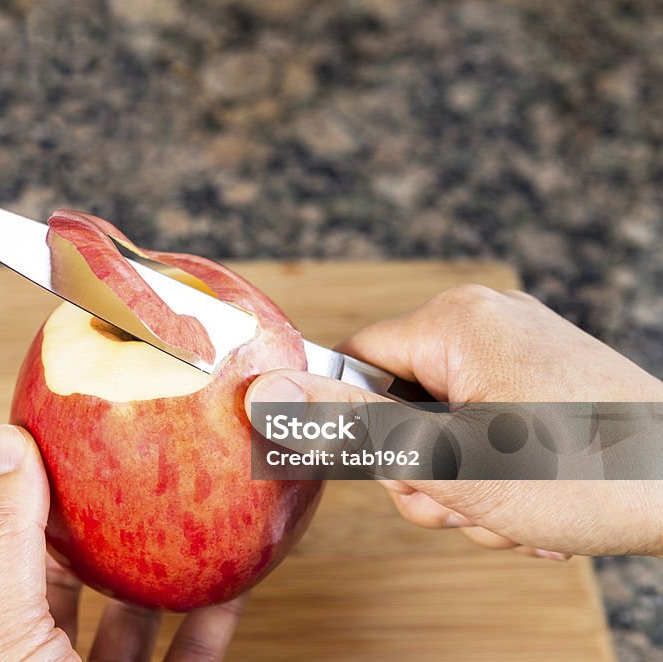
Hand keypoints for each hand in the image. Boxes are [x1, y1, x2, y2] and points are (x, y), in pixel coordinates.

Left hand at [0, 424, 246, 660]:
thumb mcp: (9, 637)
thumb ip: (9, 546)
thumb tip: (8, 445)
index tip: (25, 435)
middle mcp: (35, 661)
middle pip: (47, 573)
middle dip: (77, 515)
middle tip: (109, 457)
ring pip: (122, 612)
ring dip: (151, 560)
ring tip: (173, 504)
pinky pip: (191, 652)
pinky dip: (213, 613)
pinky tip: (231, 577)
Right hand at [246, 285, 662, 557]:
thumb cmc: (583, 474)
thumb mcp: (448, 459)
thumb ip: (350, 422)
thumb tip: (262, 390)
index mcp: (455, 321)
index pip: (353, 360)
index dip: (359, 426)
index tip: (396, 469)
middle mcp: (486, 321)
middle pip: (398, 404)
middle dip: (422, 473)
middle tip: (467, 501)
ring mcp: (521, 351)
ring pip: (442, 429)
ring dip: (463, 488)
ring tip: (512, 514)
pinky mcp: (545, 381)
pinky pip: (486, 429)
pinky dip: (498, 477)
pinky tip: (534, 508)